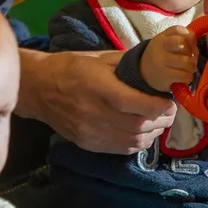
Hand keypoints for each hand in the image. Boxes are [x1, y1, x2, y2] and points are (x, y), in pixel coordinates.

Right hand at [22, 49, 175, 154]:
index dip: (158, 107)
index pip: (135, 104)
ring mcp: (90, 132)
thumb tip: (156, 68)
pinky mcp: (87, 144)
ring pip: (132, 142)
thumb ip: (128, 65)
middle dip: (161, 121)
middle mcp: (94, 113)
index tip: (170, 102)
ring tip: (158, 122)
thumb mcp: (99, 58)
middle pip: (138, 126)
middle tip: (169, 112)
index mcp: (98, 87)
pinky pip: (120, 149)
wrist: (37, 88)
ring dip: (152, 134)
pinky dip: (137, 143)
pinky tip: (142, 133)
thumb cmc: (69, 67)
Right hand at [141, 26, 198, 92]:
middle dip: (193, 52)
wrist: (143, 74)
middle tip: (193, 59)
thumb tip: (195, 46)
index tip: (192, 45)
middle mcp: (159, 48)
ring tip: (190, 69)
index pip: (177, 30)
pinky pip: (184, 75)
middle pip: (182, 43)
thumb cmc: (160, 56)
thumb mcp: (165, 43)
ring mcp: (160, 62)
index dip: (190, 36)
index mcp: (161, 38)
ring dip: (192, 66)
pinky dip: (189, 77)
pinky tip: (185, 77)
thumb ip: (180, 38)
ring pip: (185, 61)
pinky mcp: (164, 76)